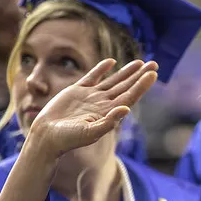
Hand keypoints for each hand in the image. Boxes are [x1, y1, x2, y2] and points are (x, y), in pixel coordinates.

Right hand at [27, 58, 157, 158]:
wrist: (47, 136)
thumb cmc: (69, 139)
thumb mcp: (90, 132)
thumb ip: (109, 122)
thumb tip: (126, 108)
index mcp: (108, 113)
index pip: (130, 96)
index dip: (142, 85)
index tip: (153, 74)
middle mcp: (102, 103)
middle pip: (126, 86)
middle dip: (140, 76)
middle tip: (154, 64)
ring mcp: (90, 97)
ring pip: (112, 81)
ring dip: (126, 72)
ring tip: (140, 62)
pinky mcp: (77, 91)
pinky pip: (92, 77)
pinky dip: (101, 69)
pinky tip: (111, 62)